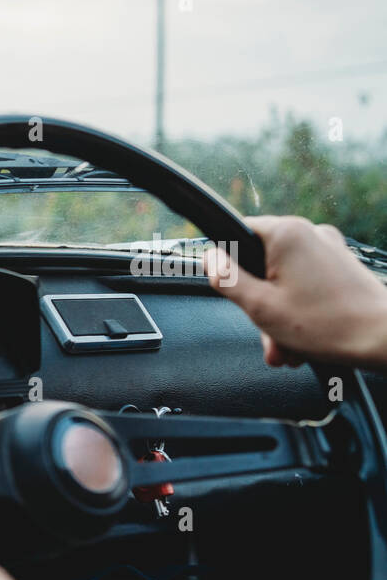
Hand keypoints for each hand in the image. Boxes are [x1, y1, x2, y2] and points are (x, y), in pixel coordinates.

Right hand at [204, 215, 386, 369]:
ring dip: (278, 315)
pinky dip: (299, 309)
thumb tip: (210, 258)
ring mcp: (329, 248)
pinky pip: (306, 284)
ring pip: (284, 279)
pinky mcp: (341, 266)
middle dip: (258, 304)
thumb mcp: (259, 306)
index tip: (227, 287)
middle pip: (262, 263)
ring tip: (285, 346)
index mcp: (287, 234)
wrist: (382, 338)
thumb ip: (227, 279)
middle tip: (264, 332)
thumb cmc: (326, 324)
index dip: (227, 262)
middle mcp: (310, 233)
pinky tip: (301, 339)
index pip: (239, 232)